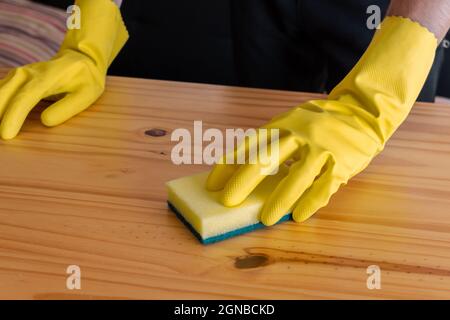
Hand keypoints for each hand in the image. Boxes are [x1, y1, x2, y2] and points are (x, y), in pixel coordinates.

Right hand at [0, 0, 127, 139]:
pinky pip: (0, 91)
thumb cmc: (85, 79)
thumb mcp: (86, 94)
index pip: (25, 98)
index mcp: (46, 77)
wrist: (80, 59)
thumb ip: (67, 108)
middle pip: (4, 95)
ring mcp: (19, 74)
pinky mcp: (16, 79)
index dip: (14, 116)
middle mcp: (27, 74)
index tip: (6, 135)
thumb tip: (45, 122)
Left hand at [207, 17, 436, 225]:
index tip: (213, 184)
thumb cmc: (320, 122)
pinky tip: (297, 216)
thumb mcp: (294, 122)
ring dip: (279, 199)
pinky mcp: (342, 162)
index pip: (250, 144)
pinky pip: (325, 186)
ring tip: (265, 218)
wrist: (363, 112)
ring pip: (297, 176)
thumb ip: (275, 142)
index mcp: (284, 122)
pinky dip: (310, 202)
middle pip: (267, 157)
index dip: (229, 164)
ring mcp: (322, 147)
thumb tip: (245, 172)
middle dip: (244, 181)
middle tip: (228, 202)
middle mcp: (300, 132)